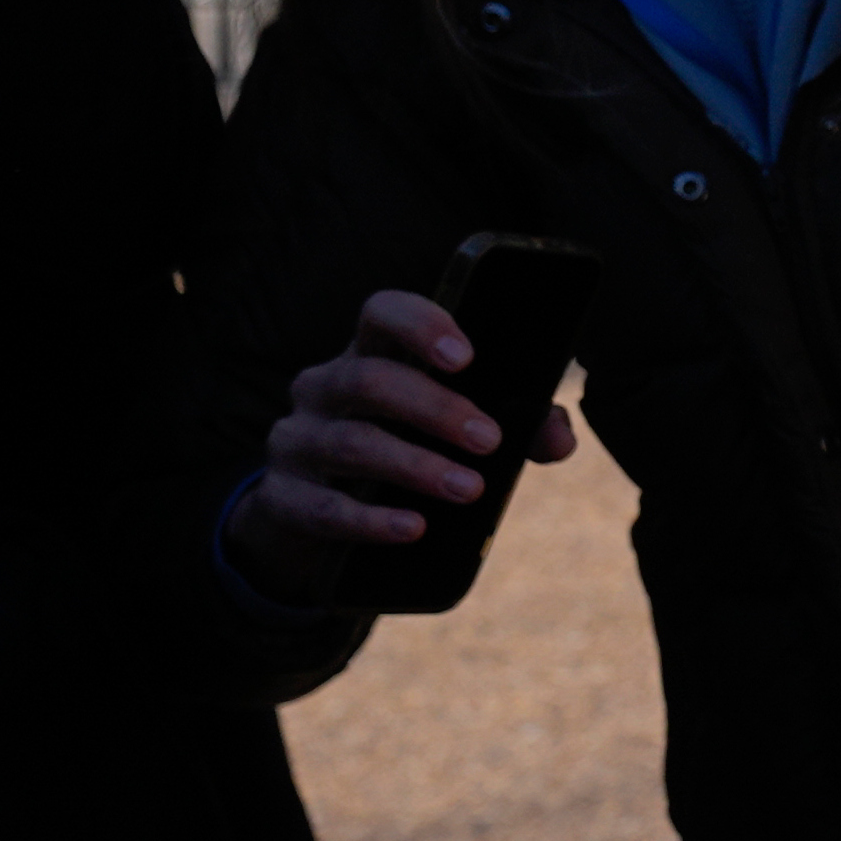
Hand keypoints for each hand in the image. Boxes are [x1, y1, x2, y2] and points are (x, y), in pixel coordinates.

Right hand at [223, 289, 578, 602]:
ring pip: (351, 443)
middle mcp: (323, 387)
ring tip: (470, 489)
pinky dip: (373, 519)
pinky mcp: (280, 497)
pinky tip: (414, 527)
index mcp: (367, 354)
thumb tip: (560, 439)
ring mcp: (295, 440)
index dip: (420, 325)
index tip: (465, 357)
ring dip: (416, 466)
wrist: (316, 516)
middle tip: (490, 440)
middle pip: (370, 380)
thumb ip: (514, 426)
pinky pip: (324, 507)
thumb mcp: (451, 430)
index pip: (381, 313)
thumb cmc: (403, 451)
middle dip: (436, 409)